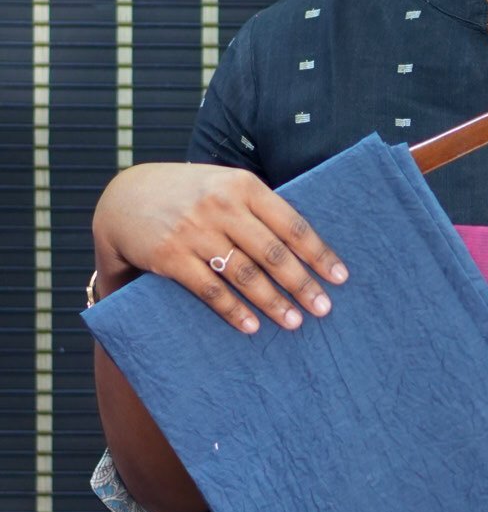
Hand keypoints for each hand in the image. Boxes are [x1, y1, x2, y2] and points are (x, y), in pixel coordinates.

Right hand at [93, 162, 347, 333]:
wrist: (124, 198)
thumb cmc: (188, 195)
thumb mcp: (223, 186)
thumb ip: (257, 209)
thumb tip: (305, 247)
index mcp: (242, 185)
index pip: (291, 223)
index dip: (318, 253)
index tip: (340, 277)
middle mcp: (221, 205)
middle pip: (272, 252)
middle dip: (301, 283)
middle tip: (323, 308)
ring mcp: (194, 231)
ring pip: (244, 274)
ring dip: (272, 302)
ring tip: (294, 322)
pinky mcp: (170, 256)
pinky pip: (209, 289)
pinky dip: (233, 310)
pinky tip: (251, 326)